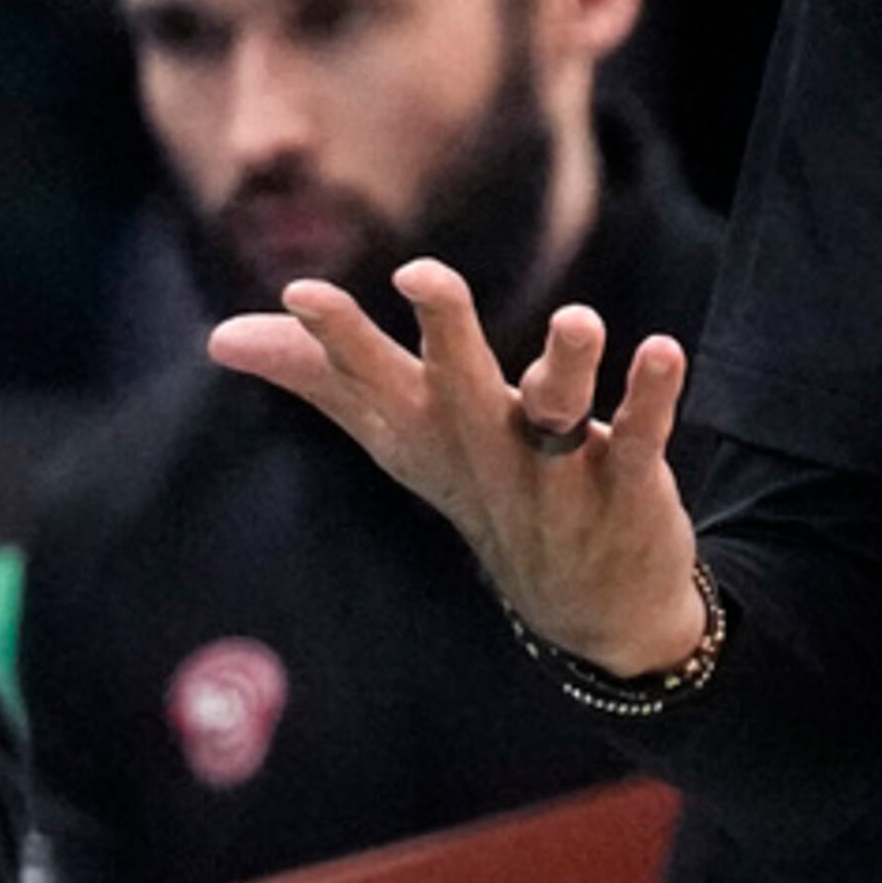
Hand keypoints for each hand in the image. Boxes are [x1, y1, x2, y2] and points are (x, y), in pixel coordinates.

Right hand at [209, 260, 708, 671]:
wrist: (588, 609)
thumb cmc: (483, 491)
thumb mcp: (401, 441)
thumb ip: (323, 379)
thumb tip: (219, 336)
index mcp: (430, 433)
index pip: (373, 383)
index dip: (338, 339)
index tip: (303, 291)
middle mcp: (487, 449)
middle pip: (459, 385)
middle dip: (444, 330)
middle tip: (423, 272)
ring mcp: (556, 472)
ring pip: (557, 410)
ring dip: (566, 365)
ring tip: (578, 318)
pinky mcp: (627, 485)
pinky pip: (638, 437)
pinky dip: (651, 397)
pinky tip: (663, 351)